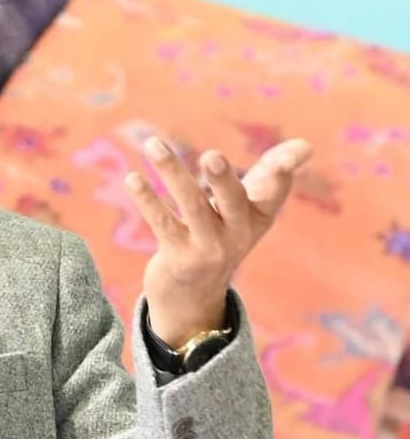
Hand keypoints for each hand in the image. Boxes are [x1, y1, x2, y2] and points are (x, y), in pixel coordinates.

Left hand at [126, 135, 312, 347]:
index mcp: (258, 217)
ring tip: (153, 144)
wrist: (196, 294)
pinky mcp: (178, 256)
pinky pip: (162, 223)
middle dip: (223, 179)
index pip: (274, 190)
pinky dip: (147, 200)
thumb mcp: (251, 207)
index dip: (284, 169)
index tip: (301, 148)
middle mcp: (237, 233)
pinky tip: (132, 179)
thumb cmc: (225, 233)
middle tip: (211, 155)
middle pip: (233, 201)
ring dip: (171, 173)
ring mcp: (208, 247)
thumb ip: (273, 173)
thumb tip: (306, 146)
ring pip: (191, 205)